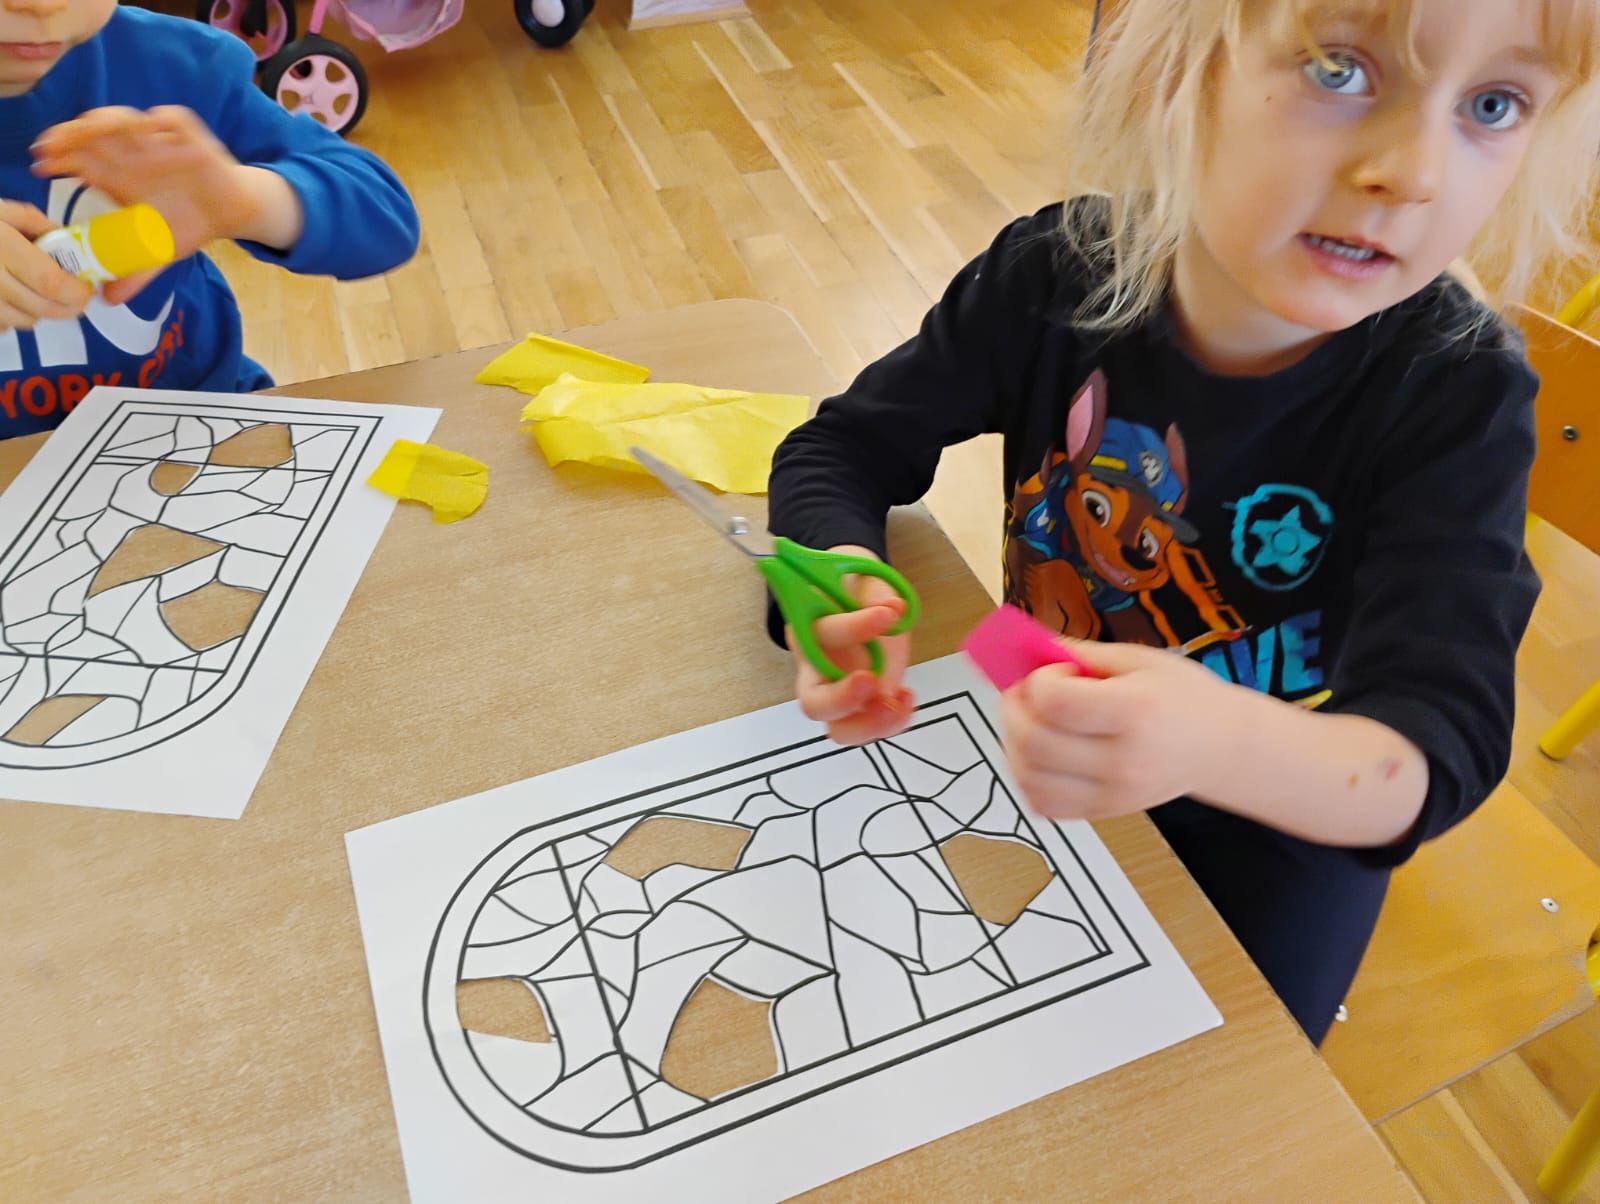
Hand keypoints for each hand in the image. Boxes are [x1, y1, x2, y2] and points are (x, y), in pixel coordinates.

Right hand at [0, 200, 93, 332]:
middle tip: (77, 298)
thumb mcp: (0, 210)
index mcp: (1, 247)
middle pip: (42, 308)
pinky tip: (11, 299)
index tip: (87, 289)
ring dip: (41, 312)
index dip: (76, 292)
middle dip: (68, 307)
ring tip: (40, 294)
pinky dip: (14, 318)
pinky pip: (2, 326)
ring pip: (24, 321)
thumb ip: (35, 223)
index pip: (50, 283)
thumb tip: (70, 239)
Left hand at [30, 106, 261, 265]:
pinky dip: (157, 122)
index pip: (78, 160)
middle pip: (90, 134)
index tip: (40, 165)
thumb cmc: (189, 225)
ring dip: (104, 123)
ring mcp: (157, 142)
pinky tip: (145, 132)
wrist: (233, 212)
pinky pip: (169, 119)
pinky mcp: (187, 136)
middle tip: (53, 146)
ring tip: (91, 132)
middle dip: (69, 136)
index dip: (58, 159)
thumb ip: (133, 274)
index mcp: (117, 177)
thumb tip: (109, 299)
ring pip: (121, 119)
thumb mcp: (157, 254)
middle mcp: (131, 155)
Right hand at [789, 545, 913, 745]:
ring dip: (871, 725)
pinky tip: (907, 696)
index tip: (889, 614)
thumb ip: (875, 590)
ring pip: (839, 729)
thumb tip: (894, 606)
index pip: (822, 634)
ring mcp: (839, 694)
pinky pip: (869, 727)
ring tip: (900, 703)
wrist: (859, 603)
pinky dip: (893, 722)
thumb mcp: (863, 579)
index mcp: (808, 630)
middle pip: (813, 702)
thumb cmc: (854, 590)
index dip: (854, 627)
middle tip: (871, 682)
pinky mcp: (862, 705)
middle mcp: (817, 670)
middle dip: (842, 699)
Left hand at [1000, 639, 1239, 820]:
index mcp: (1135, 712)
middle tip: (1025, 693)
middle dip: (1013, 710)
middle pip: (1034, 742)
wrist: (1220, 747)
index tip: (1052, 672)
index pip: (1055, 702)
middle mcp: (1123, 760)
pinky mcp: (1104, 812)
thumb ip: (1081, 654)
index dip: (1038, 681)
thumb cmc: (1184, 698)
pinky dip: (1027, 778)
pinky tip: (1039, 754)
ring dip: (1013, 744)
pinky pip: (1043, 804)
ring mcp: (1113, 794)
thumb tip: (1030, 646)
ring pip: (1029, 777)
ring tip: (1031, 721)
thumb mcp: (1140, 660)